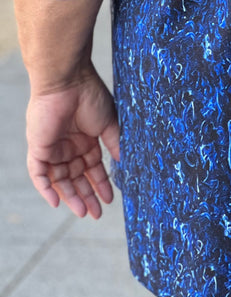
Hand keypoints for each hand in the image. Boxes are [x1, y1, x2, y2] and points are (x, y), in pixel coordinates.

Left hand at [26, 67, 120, 218]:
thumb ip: (115, 145)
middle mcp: (69, 146)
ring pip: (60, 180)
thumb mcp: (108, 124)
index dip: (101, 183)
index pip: (92, 168)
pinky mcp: (38, 147)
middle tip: (96, 214)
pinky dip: (46, 189)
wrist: (68, 81)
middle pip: (76, 178)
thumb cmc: (90, 96)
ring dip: (71, 196)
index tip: (111, 199)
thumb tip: (125, 164)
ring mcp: (53, 147)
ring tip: (84, 211)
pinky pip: (39, 174)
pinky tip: (57, 202)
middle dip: (86, 196)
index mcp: (86, 139)